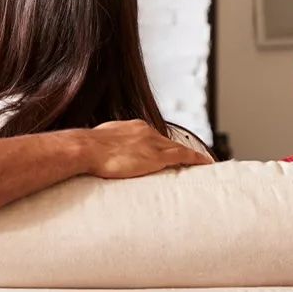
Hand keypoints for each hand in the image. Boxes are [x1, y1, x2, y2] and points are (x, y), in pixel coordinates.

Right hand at [77, 120, 211, 178]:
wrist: (87, 149)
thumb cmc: (86, 148)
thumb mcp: (99, 141)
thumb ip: (108, 145)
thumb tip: (102, 153)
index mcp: (132, 127)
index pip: (152, 136)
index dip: (160, 145)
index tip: (163, 152)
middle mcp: (146, 131)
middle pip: (167, 142)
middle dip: (175, 151)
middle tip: (186, 162)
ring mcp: (152, 143)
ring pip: (177, 149)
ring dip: (189, 156)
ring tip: (200, 164)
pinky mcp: (156, 156)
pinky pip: (183, 156)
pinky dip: (196, 159)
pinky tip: (206, 164)